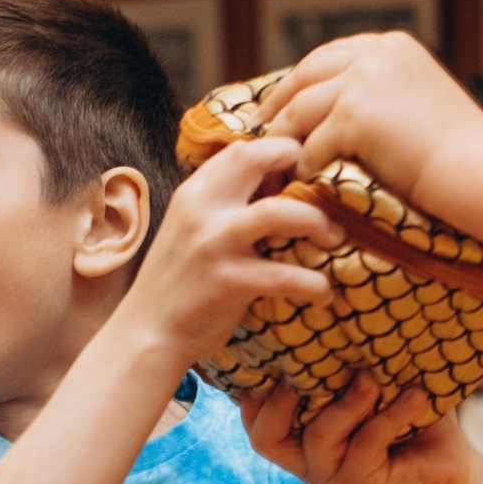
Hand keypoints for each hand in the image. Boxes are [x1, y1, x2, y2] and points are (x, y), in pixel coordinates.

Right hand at [120, 137, 341, 367]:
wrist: (148, 333)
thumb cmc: (178, 282)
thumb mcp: (191, 230)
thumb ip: (223, 205)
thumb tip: (273, 186)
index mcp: (194, 193)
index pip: (241, 150)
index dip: (279, 152)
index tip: (302, 174)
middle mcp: (201, 209)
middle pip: (255, 159)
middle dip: (300, 166)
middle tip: (326, 191)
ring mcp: (214, 244)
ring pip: (278, 213)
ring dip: (317, 222)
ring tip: (334, 238)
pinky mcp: (229, 282)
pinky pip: (285, 276)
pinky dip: (314, 284)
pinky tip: (324, 294)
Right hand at [240, 373, 482, 483]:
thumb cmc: (417, 431)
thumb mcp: (382, 394)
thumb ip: (358, 366)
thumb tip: (354, 302)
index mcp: (306, 442)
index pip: (259, 424)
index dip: (251, 394)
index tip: (269, 351)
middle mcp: (311, 465)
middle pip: (265, 438)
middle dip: (278, 399)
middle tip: (305, 365)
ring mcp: (333, 481)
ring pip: (319, 436)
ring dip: (346, 401)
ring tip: (372, 378)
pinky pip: (365, 444)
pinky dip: (389, 416)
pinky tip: (416, 397)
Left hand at [261, 32, 482, 202]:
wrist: (475, 168)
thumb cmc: (459, 149)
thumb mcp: (423, 99)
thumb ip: (388, 92)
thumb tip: (353, 111)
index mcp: (391, 46)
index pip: (331, 55)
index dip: (303, 78)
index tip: (286, 97)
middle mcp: (375, 54)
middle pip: (306, 74)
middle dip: (279, 101)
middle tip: (261, 125)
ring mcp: (362, 82)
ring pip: (302, 109)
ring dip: (284, 135)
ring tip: (274, 158)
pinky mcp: (353, 116)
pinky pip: (313, 143)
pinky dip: (303, 163)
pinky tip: (301, 179)